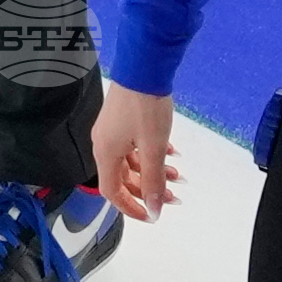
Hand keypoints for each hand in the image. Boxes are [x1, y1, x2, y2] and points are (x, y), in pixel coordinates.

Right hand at [92, 83, 180, 222]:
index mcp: (105, 154)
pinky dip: (151, 153)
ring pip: (132, 161)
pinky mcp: (121, 118)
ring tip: (178, 174)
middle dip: (148, 189)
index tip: (151, 215)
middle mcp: (103, 144)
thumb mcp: (153, 148)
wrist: (143, 66)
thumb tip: (154, 210)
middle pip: (122, 178)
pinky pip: (134, 145)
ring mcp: (112, 130)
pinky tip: (172, 152)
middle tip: (173, 196)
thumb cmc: (145, 107)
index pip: (111, 192)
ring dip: (154, 171)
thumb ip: (153, 181)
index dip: (130, 208)